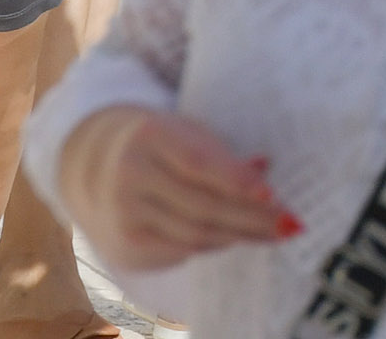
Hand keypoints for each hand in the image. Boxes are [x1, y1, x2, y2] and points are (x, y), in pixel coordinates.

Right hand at [61, 106, 299, 274]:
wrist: (94, 165)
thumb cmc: (160, 144)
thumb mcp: (187, 133)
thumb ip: (223, 154)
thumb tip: (266, 169)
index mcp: (150, 136)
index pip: (199, 164)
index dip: (237, 181)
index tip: (272, 195)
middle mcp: (129, 177)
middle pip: (202, 207)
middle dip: (252, 219)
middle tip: (291, 223)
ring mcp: (123, 216)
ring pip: (195, 235)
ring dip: (240, 236)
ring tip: (275, 233)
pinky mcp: (124, 247)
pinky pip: (180, 252)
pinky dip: (213, 245)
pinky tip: (235, 238)